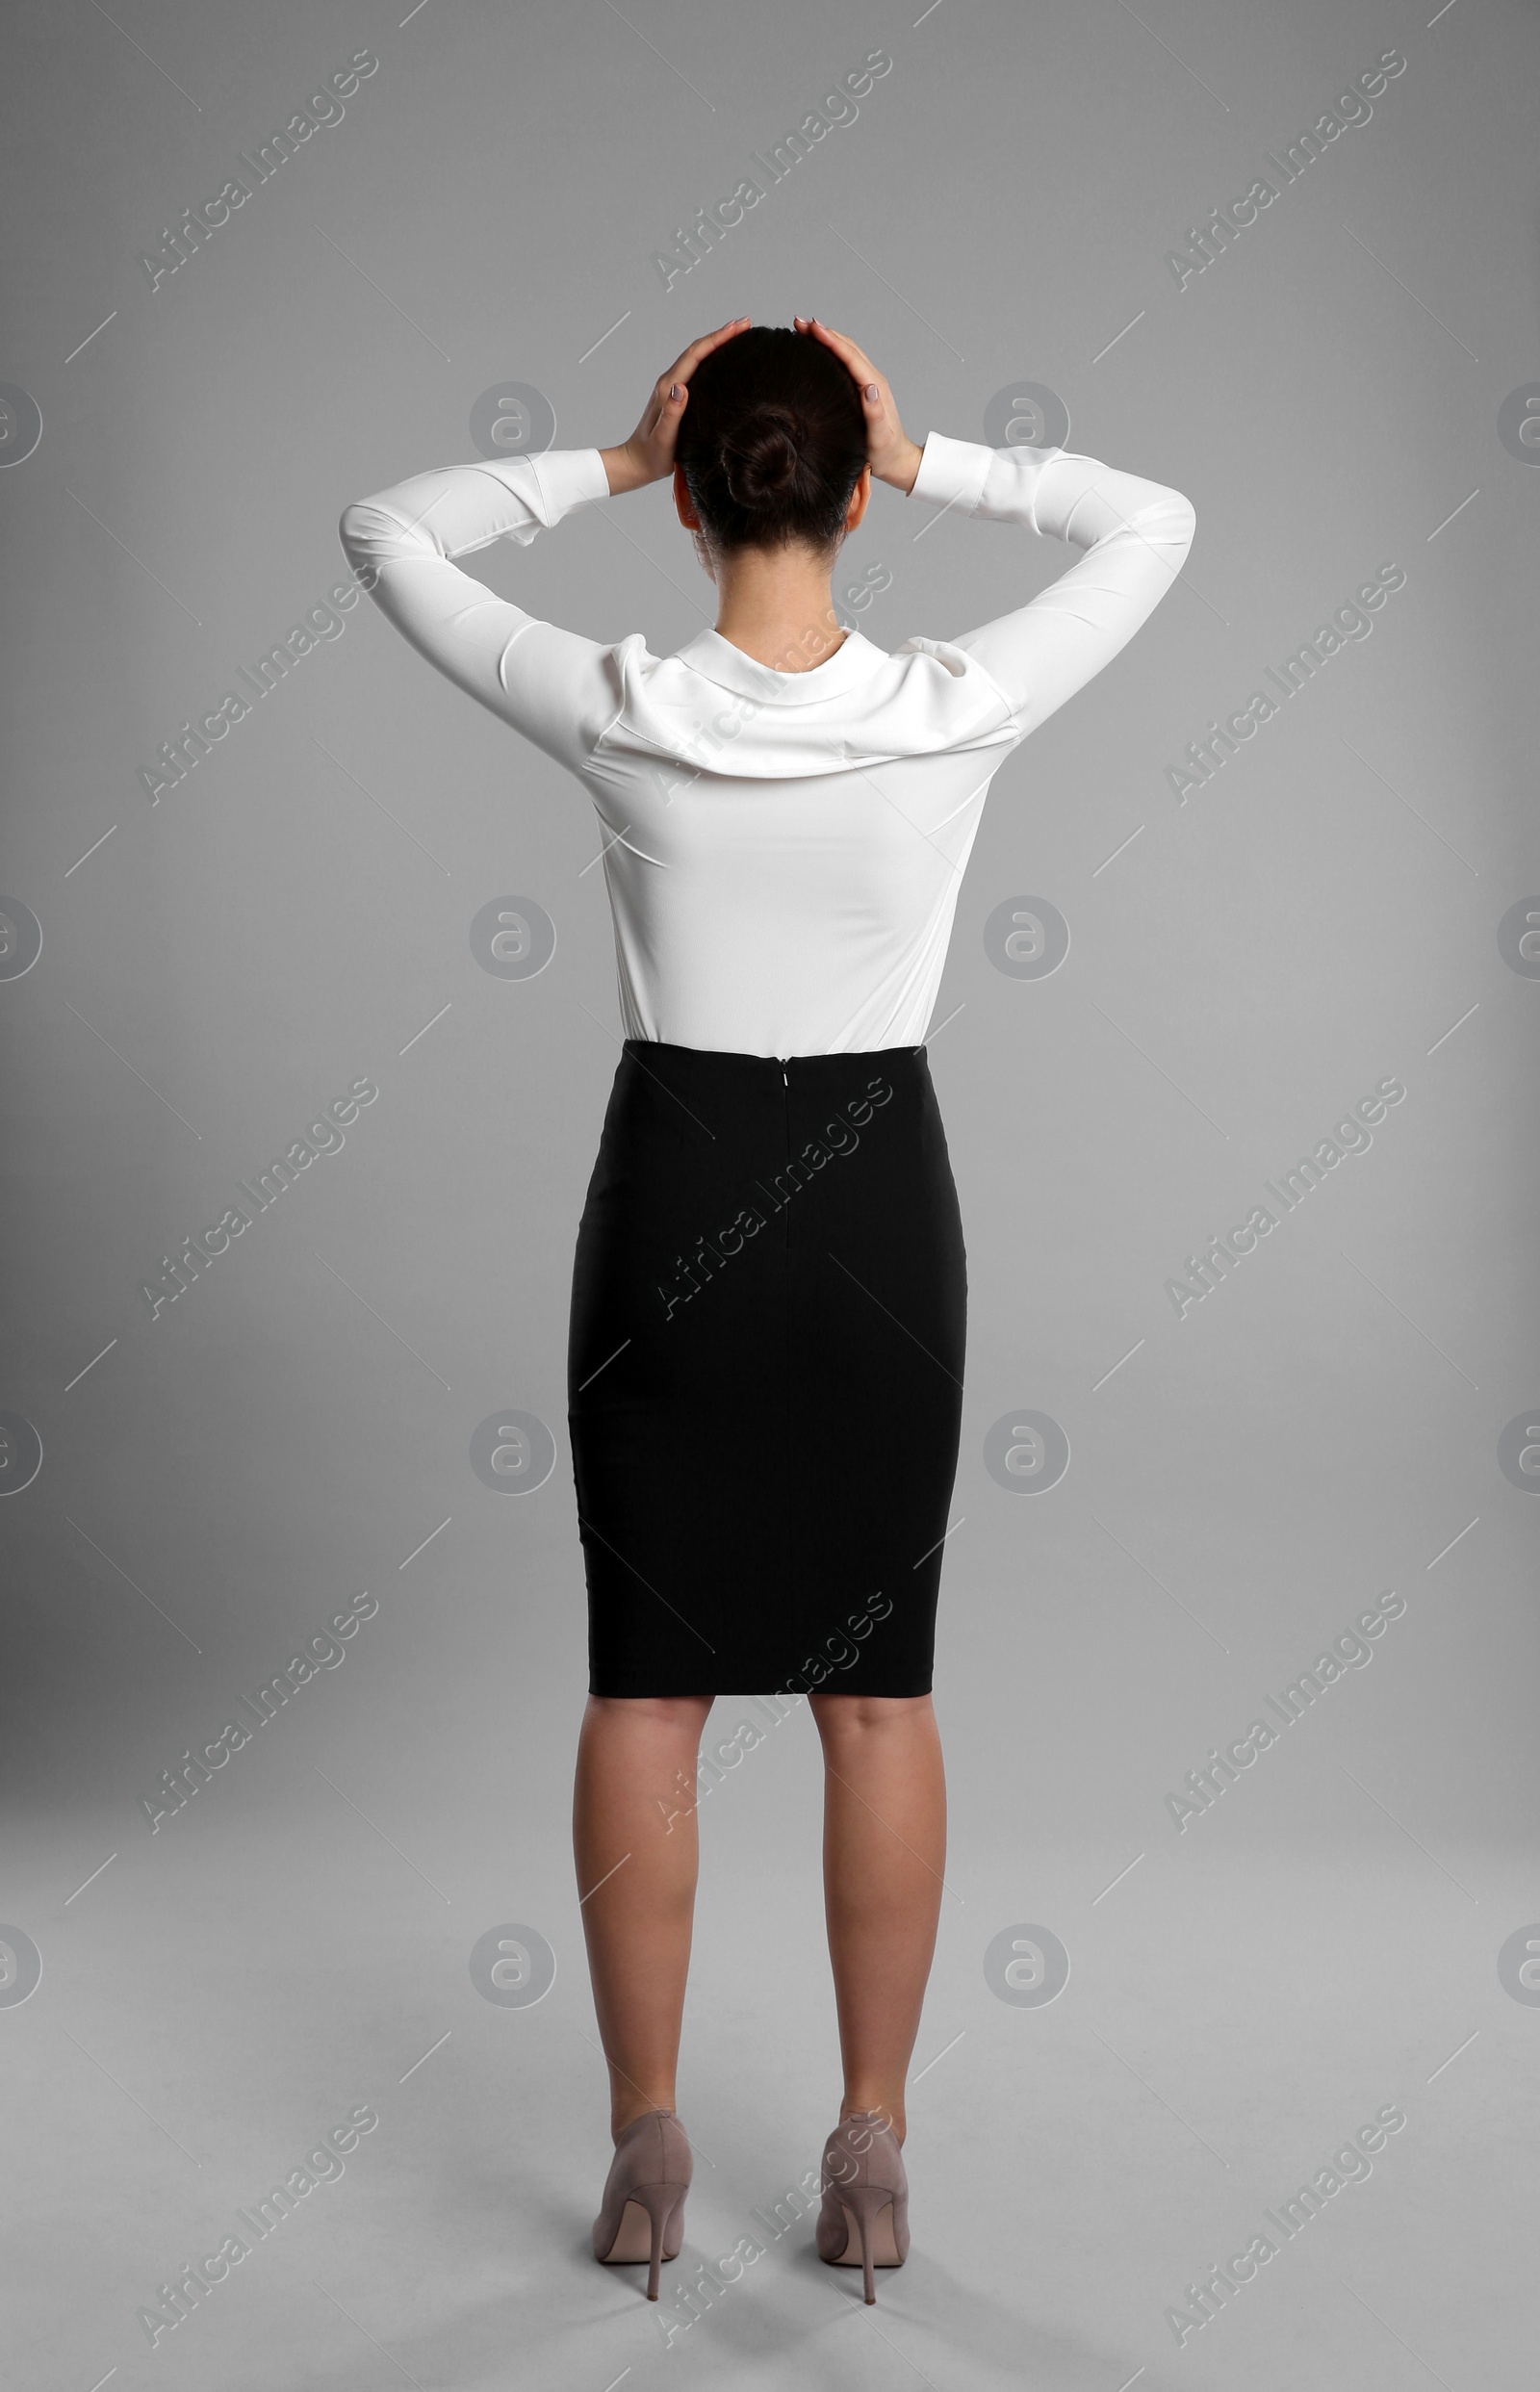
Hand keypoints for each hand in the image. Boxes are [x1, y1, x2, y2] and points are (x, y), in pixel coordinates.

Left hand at [599, 318, 752, 494]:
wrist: (637, 463)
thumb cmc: (652, 455)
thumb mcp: (663, 437)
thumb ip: (671, 413)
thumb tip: (681, 387)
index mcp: (668, 388)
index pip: (695, 355)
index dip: (717, 339)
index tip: (738, 328)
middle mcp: (670, 383)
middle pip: (697, 350)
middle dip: (721, 334)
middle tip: (745, 324)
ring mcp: (672, 388)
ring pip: (697, 357)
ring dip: (717, 343)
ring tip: (738, 335)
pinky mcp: (676, 396)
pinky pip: (696, 369)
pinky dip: (711, 358)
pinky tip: (723, 360)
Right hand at [793, 317, 922, 492]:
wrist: (897, 460)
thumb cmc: (885, 453)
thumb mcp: (880, 437)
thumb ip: (875, 414)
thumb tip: (869, 389)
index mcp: (874, 387)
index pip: (850, 356)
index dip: (830, 340)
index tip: (811, 327)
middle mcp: (872, 380)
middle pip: (847, 347)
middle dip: (823, 332)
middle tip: (799, 322)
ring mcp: (868, 383)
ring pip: (846, 351)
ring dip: (826, 337)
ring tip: (804, 329)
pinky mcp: (863, 389)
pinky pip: (846, 362)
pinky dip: (831, 350)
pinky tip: (818, 349)